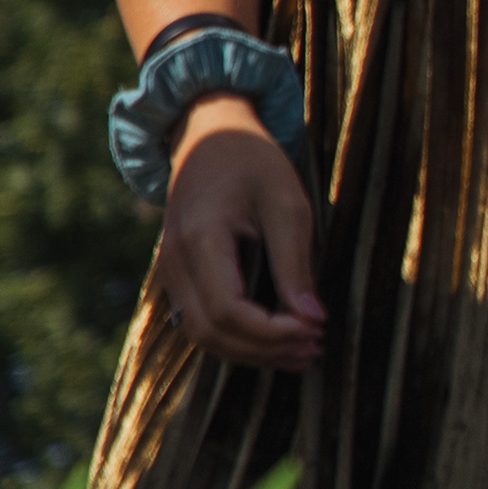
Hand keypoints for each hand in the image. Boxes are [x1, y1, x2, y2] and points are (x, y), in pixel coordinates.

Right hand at [152, 100, 325, 368]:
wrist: (209, 136)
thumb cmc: (254, 163)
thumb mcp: (287, 203)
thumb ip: (295, 263)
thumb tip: (312, 319)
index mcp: (200, 239)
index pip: (229, 310)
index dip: (273, 332)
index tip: (318, 329)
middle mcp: (174, 262)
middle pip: (212, 332)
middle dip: (266, 350)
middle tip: (316, 348)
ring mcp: (169, 271)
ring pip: (203, 334)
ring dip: (252, 352)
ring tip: (304, 351)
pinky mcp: (177, 276)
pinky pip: (201, 321)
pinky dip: (237, 338)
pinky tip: (277, 339)